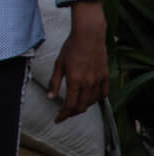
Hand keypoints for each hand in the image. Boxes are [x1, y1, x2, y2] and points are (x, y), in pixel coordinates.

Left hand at [49, 1, 108, 120]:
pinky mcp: (105, 76)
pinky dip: (96, 99)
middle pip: (82, 107)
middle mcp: (88, 83)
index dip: (63, 115)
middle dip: (72, 113)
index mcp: (75, 80)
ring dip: (83, 106)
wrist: (89, 36)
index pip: (70, 105)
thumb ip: (54, 83)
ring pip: (92, 102)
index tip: (58, 119)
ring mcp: (98, 80)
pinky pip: (103, 94)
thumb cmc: (71, 48)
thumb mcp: (58, 65)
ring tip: (75, 105)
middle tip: (64, 114)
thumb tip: (50, 98)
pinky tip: (90, 98)